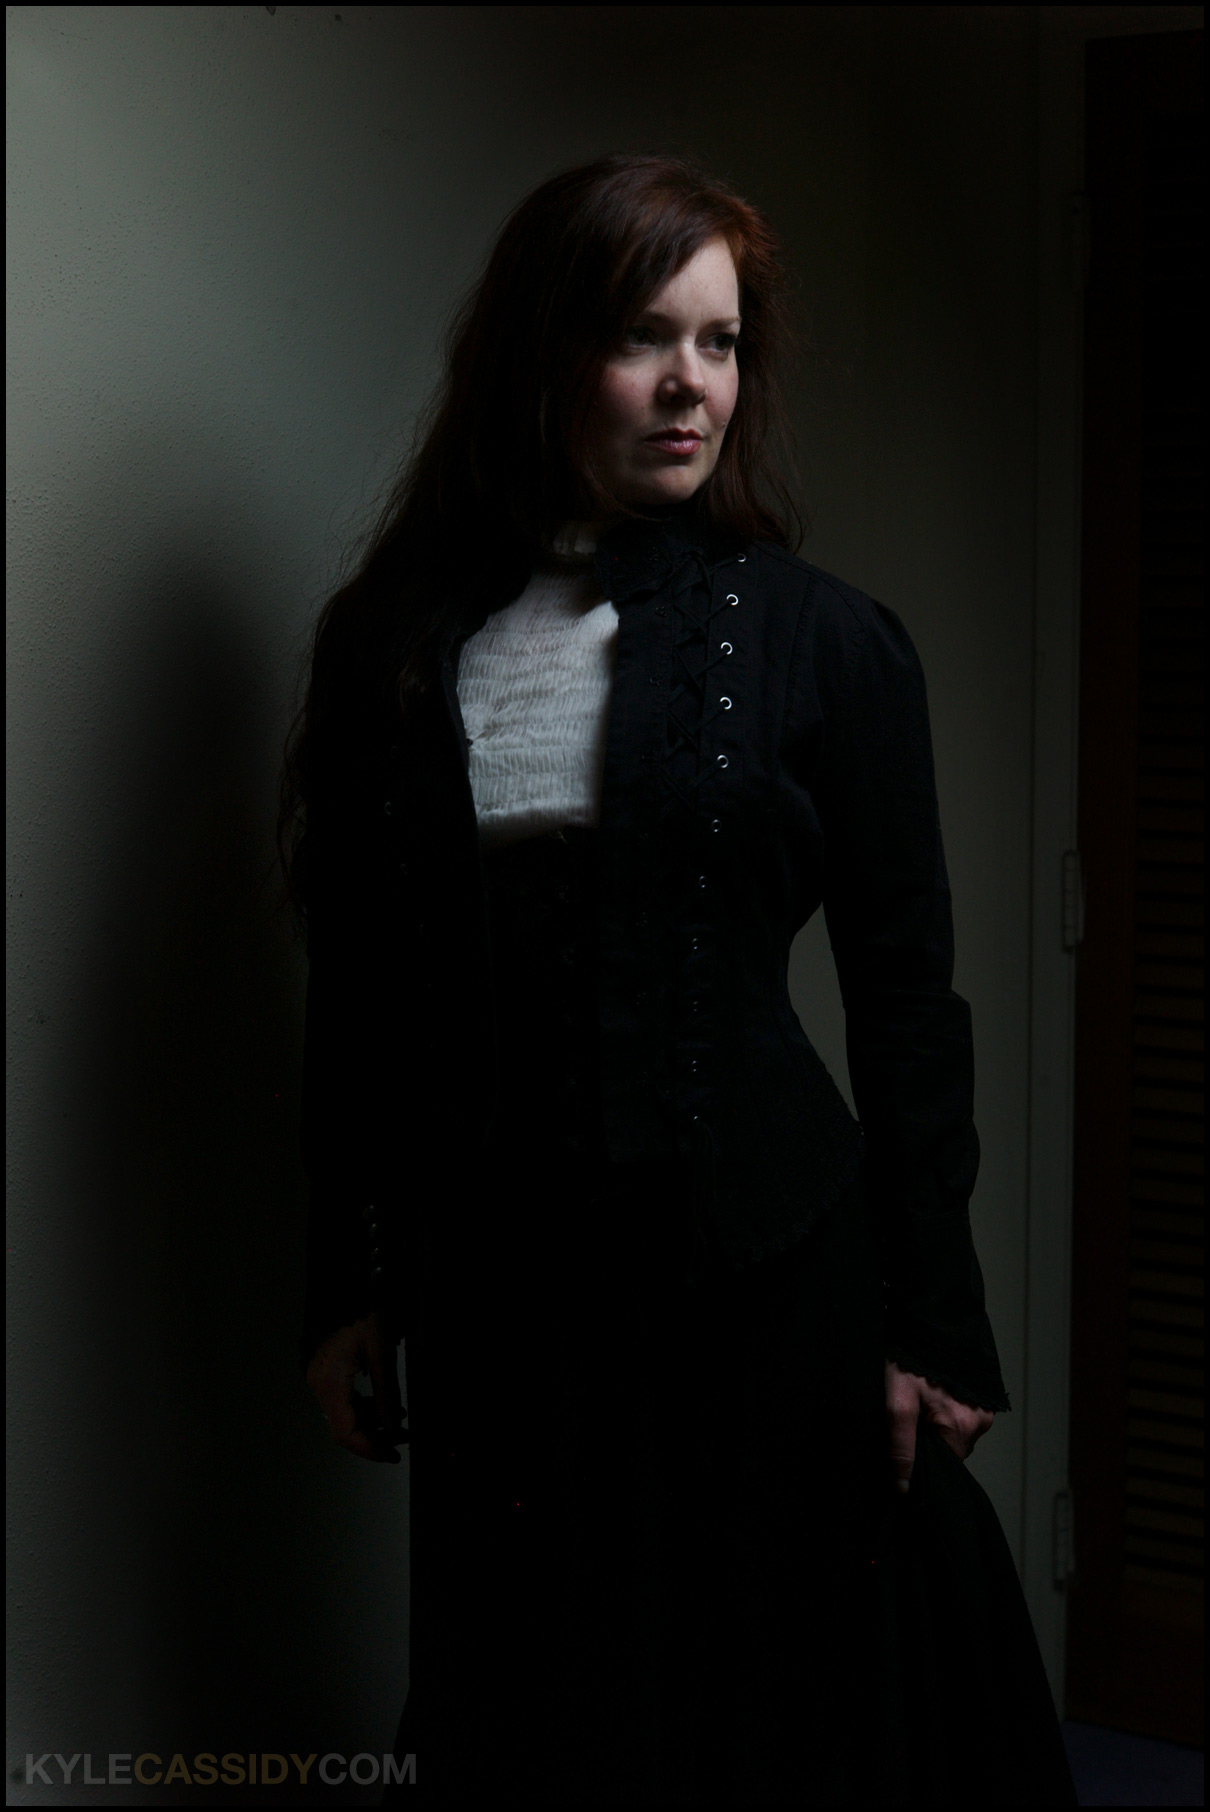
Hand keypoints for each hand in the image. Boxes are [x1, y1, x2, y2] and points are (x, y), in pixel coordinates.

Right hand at [307, 1309, 406, 1463]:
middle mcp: (318, 1383)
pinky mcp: (325, 1371)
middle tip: (400, 1442)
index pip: (344, 1431)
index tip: (391, 1454)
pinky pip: (343, 1398)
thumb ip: (386, 1393)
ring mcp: (319, 1377)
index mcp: (329, 1381)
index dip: (368, 1448)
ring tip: (398, 1421)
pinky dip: (363, 1406)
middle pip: (342, 1426)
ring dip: (370, 1422)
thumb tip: (393, 1426)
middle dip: (373, 1437)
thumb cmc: (361, 1311)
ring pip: (343, 1414)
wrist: (345, 1283)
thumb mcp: (381, 1353)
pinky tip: (383, 1405)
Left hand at [885, 1359, 993, 1492]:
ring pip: (957, 1433)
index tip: (908, 1440)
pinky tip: (935, 1394)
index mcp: (962, 1428)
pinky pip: (965, 1417)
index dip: (923, 1457)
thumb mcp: (897, 1402)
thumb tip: (903, 1487)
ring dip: (940, 1424)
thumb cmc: (911, 1358)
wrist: (932, 1318)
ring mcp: (986, 1408)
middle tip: (912, 1415)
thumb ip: (901, 1446)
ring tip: (922, 1400)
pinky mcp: (986, 1396)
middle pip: (952, 1449)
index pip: (944, 1465)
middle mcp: (981, 1422)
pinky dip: (950, 1411)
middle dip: (931, 1440)